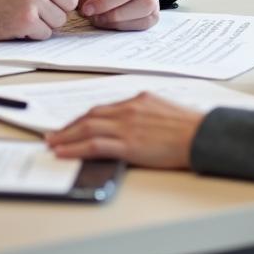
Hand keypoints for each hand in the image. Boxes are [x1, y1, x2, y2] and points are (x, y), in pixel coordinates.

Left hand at [47, 93, 203, 167]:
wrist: (200, 134)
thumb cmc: (189, 126)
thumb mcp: (164, 110)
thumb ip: (145, 114)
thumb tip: (132, 124)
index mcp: (138, 100)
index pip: (103, 109)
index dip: (83, 118)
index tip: (72, 125)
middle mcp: (129, 110)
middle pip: (91, 116)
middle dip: (69, 127)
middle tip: (53, 135)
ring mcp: (127, 126)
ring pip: (88, 128)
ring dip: (67, 137)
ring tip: (53, 144)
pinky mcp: (128, 144)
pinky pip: (95, 145)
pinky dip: (76, 148)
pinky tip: (64, 152)